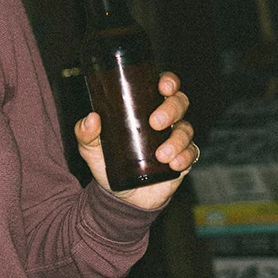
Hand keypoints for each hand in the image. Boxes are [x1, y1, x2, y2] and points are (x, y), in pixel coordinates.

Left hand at [75, 70, 197, 210]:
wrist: (119, 196)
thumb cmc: (107, 163)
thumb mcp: (90, 148)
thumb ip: (86, 133)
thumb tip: (91, 118)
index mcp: (144, 108)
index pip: (163, 87)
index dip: (169, 82)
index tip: (164, 87)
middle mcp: (164, 120)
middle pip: (179, 103)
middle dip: (171, 109)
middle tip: (156, 123)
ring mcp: (175, 139)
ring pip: (186, 129)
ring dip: (177, 140)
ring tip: (162, 155)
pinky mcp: (183, 160)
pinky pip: (192, 153)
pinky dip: (185, 157)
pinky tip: (174, 164)